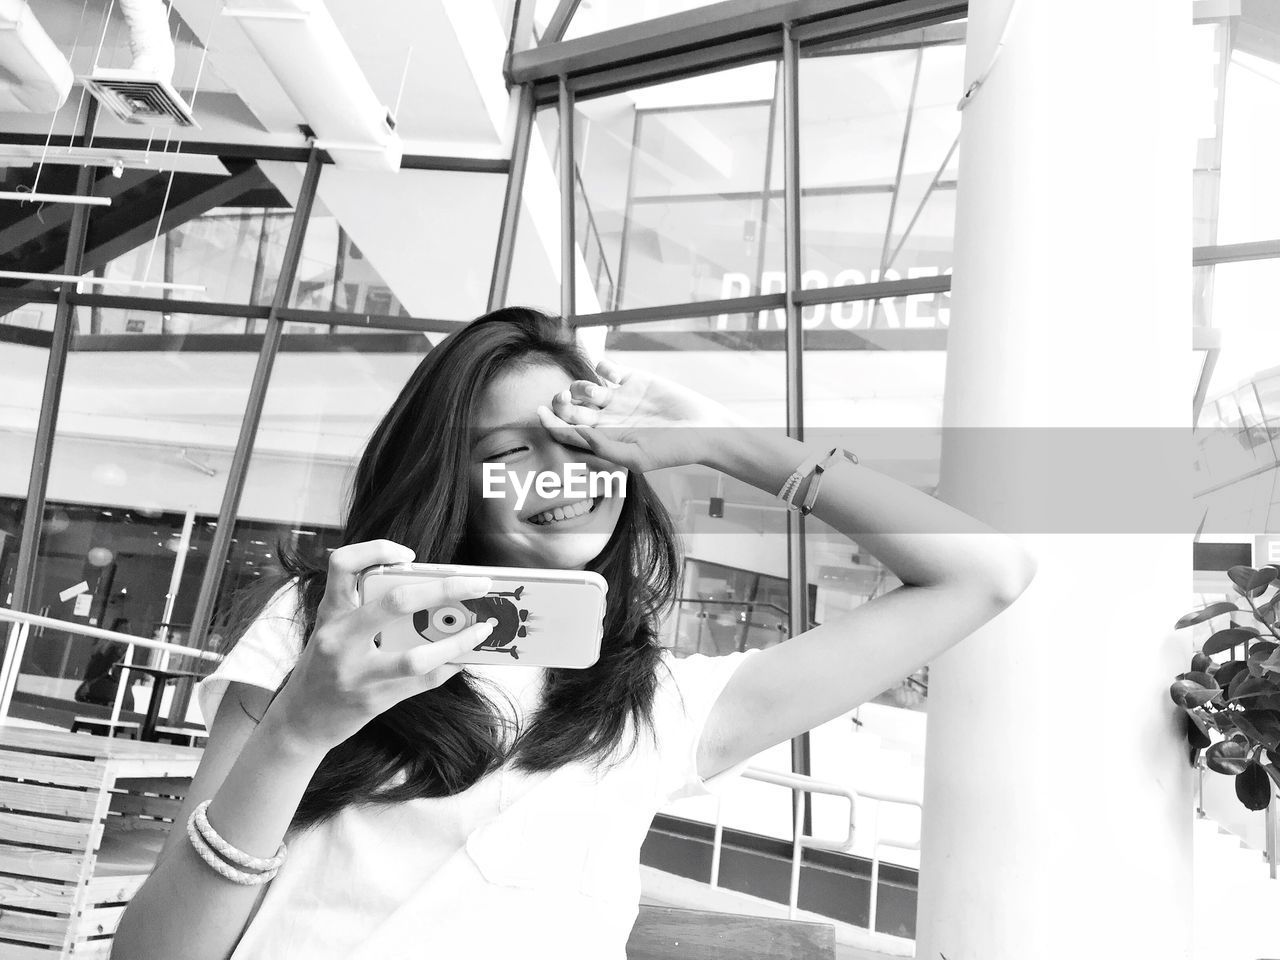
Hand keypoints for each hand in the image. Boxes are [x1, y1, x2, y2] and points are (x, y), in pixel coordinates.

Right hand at [267, 540, 496, 751]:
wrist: (300, 721)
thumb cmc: (326, 666)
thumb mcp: (336, 631)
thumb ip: (370, 611)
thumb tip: (434, 598)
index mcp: (331, 614)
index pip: (342, 564)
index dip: (377, 550)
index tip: (409, 556)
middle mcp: (339, 639)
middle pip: (398, 603)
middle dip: (446, 589)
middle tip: (479, 584)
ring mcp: (356, 674)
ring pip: (416, 656)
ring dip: (458, 641)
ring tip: (483, 629)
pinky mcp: (372, 700)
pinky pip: (422, 681)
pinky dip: (448, 666)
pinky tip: (464, 658)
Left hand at [537, 358, 743, 472]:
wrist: (704, 429)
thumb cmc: (672, 451)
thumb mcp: (637, 457)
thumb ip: (604, 448)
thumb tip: (575, 433)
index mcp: (604, 439)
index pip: (567, 431)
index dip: (550, 423)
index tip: (539, 413)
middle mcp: (608, 419)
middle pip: (570, 408)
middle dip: (561, 403)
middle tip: (564, 399)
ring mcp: (620, 398)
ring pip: (584, 388)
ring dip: (581, 386)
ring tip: (596, 392)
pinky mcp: (634, 380)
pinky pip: (607, 369)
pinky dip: (602, 367)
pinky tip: (610, 374)